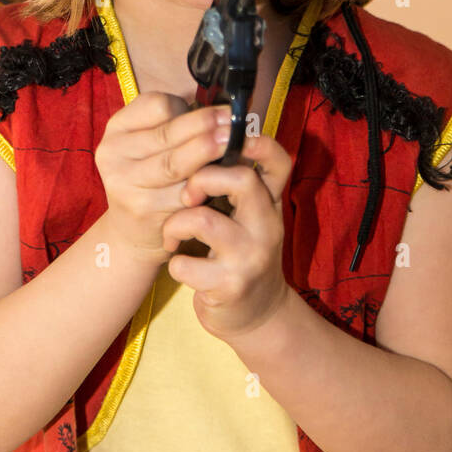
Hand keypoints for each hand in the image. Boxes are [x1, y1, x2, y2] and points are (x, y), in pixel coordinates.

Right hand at [94, 92, 232, 265]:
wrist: (132, 228)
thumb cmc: (153, 175)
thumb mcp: (154, 143)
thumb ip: (179, 124)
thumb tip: (221, 113)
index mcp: (118, 127)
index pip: (155, 106)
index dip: (187, 107)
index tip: (216, 108)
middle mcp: (112, 153)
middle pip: (166, 134)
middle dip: (205, 125)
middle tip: (233, 120)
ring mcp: (124, 182)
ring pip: (174, 163)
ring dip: (207, 151)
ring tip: (232, 141)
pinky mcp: (142, 208)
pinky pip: (180, 191)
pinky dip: (203, 183)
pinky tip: (222, 175)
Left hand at [162, 131, 293, 342]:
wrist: (256, 316)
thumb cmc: (242, 255)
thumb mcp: (250, 218)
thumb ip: (237, 185)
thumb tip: (206, 136)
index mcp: (271, 203)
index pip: (278, 162)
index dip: (259, 144)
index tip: (231, 134)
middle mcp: (267, 226)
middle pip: (242, 180)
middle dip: (202, 178)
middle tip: (187, 194)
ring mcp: (251, 257)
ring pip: (204, 219)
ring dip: (176, 224)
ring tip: (173, 235)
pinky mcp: (231, 286)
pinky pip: (185, 263)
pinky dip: (174, 263)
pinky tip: (180, 265)